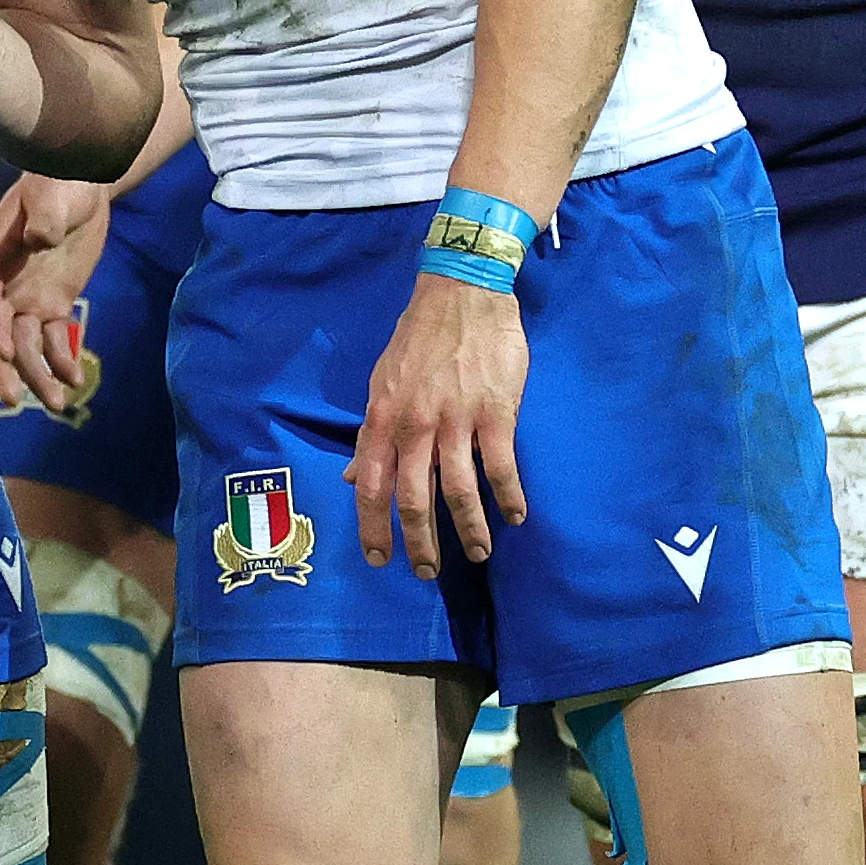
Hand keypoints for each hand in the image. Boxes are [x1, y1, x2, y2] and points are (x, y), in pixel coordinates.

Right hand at [0, 176, 113, 416]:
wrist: (82, 184)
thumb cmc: (59, 184)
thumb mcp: (50, 193)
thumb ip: (43, 216)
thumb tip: (39, 240)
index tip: (7, 350)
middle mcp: (5, 287)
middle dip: (3, 368)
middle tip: (16, 399)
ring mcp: (28, 299)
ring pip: (24, 347)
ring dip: (36, 376)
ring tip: (57, 404)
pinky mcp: (53, 304)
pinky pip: (53, 341)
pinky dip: (61, 362)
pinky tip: (76, 381)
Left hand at [352, 274, 525, 577]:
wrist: (462, 292)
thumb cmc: (419, 337)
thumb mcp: (381, 382)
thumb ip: (371, 432)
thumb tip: (350, 475)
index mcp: (383, 418)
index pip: (369, 485)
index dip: (372, 526)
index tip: (378, 559)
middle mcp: (415, 425)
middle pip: (414, 499)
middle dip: (420, 542)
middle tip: (427, 572)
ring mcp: (456, 420)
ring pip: (460, 490)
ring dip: (470, 529)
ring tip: (477, 552)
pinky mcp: (496, 413)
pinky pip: (501, 466)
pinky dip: (509, 496)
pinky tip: (516, 515)